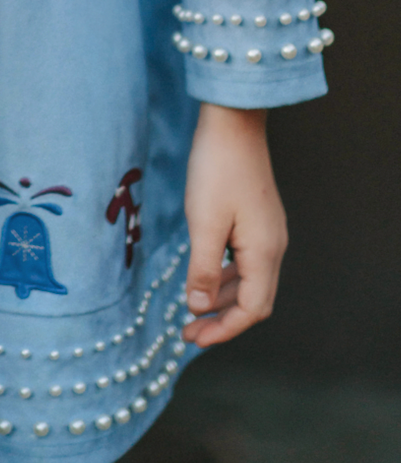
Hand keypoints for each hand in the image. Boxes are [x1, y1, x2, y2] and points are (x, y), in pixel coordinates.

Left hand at [182, 102, 286, 345]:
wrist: (232, 123)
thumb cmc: (217, 169)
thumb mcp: (203, 222)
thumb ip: (202, 269)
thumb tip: (198, 307)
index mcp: (264, 252)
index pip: (252, 309)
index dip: (224, 330)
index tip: (195, 339)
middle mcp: (272, 246)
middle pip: (253, 300)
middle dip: (222, 319)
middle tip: (189, 333)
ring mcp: (267, 232)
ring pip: (248, 280)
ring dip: (222, 298)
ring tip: (193, 311)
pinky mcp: (257, 219)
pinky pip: (244, 260)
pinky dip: (225, 275)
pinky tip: (204, 276)